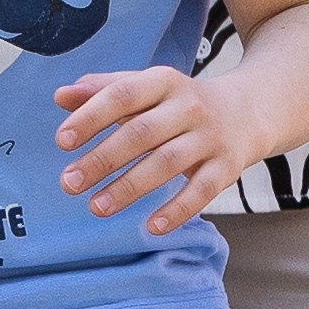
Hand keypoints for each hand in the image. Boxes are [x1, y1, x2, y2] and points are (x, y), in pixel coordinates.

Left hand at [55, 63, 252, 233]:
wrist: (247, 111)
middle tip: (69, 183)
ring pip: (167, 163)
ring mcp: (209, 137)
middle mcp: (188, 106)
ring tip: (96, 207)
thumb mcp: (147, 88)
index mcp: (163, 81)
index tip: (62, 141)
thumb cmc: (179, 103)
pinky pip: (202, 191)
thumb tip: (61, 96)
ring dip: (129, 187)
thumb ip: (104, 90)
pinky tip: (151, 227)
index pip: (123, 95)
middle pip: (141, 133)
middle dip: (102, 159)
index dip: (91, 117)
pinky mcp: (227, 167)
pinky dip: (177, 210)